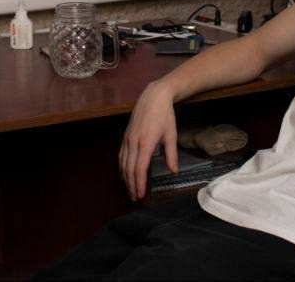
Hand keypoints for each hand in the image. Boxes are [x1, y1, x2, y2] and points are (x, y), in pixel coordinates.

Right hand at [119, 81, 177, 200]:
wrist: (154, 97)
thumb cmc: (165, 116)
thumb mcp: (171, 135)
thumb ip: (172, 155)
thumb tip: (174, 172)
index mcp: (146, 142)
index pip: (140, 168)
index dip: (139, 183)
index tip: (141, 195)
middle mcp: (134, 142)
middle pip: (129, 168)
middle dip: (131, 184)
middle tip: (135, 197)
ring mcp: (128, 138)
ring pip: (123, 163)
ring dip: (125, 178)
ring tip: (130, 189)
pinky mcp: (125, 136)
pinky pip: (121, 155)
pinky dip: (122, 167)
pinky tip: (125, 173)